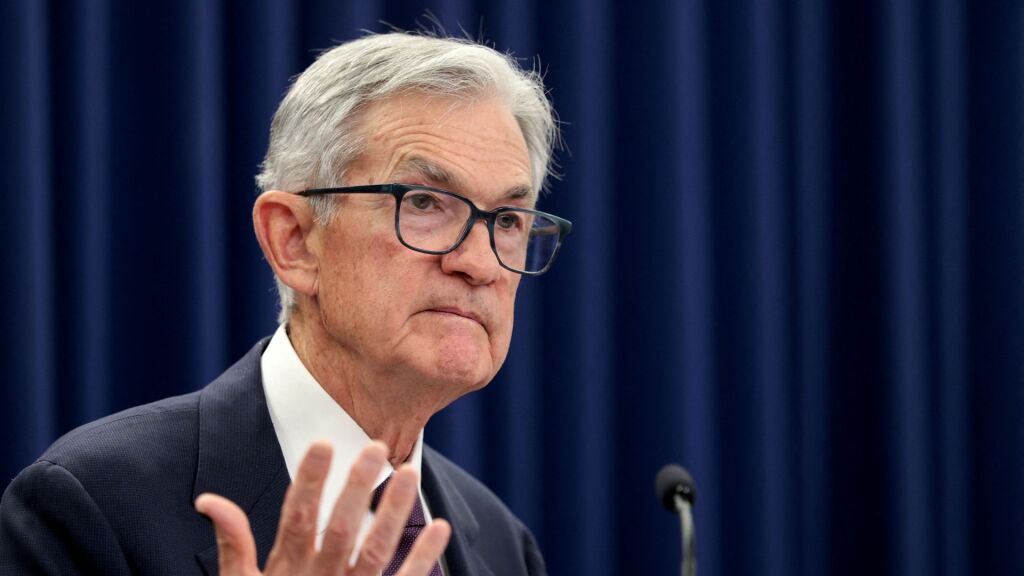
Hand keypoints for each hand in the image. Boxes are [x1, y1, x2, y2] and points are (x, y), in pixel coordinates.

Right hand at [195, 441, 450, 574]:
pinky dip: (423, 557)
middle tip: (377, 446)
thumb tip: (209, 500)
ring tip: (409, 473)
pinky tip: (441, 527)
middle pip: (341, 529)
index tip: (323, 444)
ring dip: (393, 512)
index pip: (297, 519)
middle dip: (357, 487)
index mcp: (286, 570)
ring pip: (376, 551)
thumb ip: (233, 544)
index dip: (310, 481)